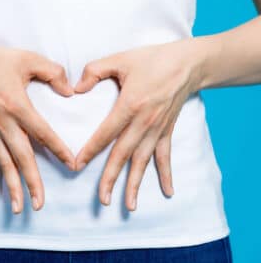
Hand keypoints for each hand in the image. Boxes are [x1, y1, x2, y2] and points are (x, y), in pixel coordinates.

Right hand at [0, 39, 74, 213]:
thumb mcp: (28, 59)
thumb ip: (53, 72)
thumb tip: (70, 91)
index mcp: (18, 106)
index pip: (43, 133)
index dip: (58, 149)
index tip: (72, 165)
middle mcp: (4, 124)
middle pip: (22, 157)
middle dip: (32, 181)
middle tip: (40, 204)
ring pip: (4, 164)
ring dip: (12, 187)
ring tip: (20, 208)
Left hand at [74, 38, 205, 210]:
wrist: (187, 63)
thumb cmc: (152, 60)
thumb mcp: (120, 59)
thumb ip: (94, 71)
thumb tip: (76, 88)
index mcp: (130, 105)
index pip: (105, 133)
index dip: (90, 150)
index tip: (77, 165)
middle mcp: (144, 122)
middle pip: (123, 154)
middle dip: (111, 178)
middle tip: (102, 199)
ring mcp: (157, 129)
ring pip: (143, 161)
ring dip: (136, 183)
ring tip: (129, 205)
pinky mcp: (167, 130)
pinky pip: (165, 156)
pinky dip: (166, 174)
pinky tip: (167, 192)